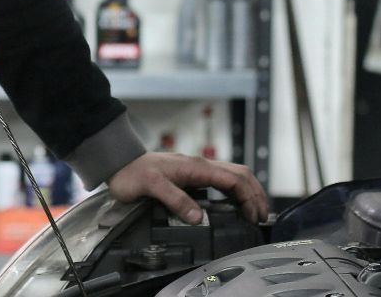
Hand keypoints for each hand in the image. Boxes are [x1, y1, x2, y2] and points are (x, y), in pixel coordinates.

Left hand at [105, 151, 268, 224]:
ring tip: (255, 211)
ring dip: (248, 191)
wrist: (119, 162)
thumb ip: (175, 199)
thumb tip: (198, 217)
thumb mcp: (152, 187)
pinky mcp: (192, 175)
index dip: (248, 198)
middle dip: (256, 194)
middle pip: (240, 175)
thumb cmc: (133, 173)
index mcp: (196, 167)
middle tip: (262, 216)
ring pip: (233, 176)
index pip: (233, 180)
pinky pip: (222, 180)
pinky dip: (235, 191)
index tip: (253, 216)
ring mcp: (197, 170)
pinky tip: (236, 204)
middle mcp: (201, 166)